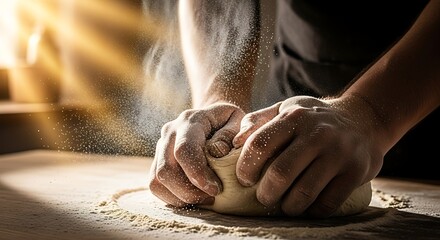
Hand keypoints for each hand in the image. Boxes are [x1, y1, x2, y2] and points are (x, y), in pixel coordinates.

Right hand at [148, 103, 244, 206]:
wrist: (215, 117)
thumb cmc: (230, 122)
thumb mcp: (239, 120)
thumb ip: (232, 133)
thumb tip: (219, 151)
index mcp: (190, 121)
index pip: (184, 149)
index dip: (197, 174)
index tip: (216, 189)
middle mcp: (170, 132)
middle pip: (166, 169)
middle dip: (188, 191)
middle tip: (212, 197)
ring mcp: (161, 146)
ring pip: (157, 180)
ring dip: (180, 197)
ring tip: (204, 199)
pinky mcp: (158, 160)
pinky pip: (156, 185)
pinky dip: (173, 198)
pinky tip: (193, 198)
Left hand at [233, 95, 383, 216]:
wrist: (363, 120)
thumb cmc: (313, 119)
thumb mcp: (286, 109)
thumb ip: (258, 121)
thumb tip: (234, 142)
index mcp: (294, 117)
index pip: (259, 144)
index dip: (245, 167)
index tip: (245, 179)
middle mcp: (317, 133)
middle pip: (280, 173)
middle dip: (265, 193)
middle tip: (264, 197)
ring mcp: (339, 153)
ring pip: (303, 193)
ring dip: (288, 207)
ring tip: (285, 205)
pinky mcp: (355, 172)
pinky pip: (327, 203)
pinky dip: (312, 212)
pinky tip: (307, 207)